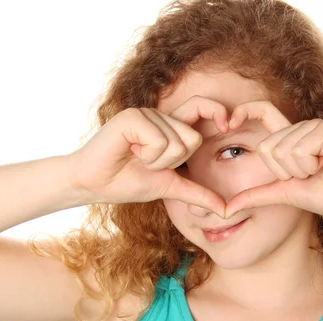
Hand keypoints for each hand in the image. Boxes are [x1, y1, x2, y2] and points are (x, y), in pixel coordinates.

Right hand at [67, 96, 228, 215]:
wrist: (94, 185)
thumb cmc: (127, 182)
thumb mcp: (170, 187)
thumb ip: (198, 193)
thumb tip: (226, 210)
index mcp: (171, 127)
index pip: (203, 108)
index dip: (219, 112)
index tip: (228, 127)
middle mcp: (161, 115)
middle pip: (194, 139)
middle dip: (174, 162)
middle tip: (148, 161)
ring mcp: (146, 114)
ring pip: (177, 143)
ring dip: (157, 162)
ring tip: (135, 158)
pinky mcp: (132, 117)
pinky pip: (159, 141)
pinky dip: (146, 156)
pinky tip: (128, 153)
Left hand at [224, 101, 322, 221]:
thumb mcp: (284, 193)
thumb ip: (256, 195)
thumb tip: (226, 209)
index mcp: (291, 137)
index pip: (262, 111)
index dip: (244, 112)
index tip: (227, 124)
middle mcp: (302, 127)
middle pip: (267, 147)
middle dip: (285, 172)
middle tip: (309, 174)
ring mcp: (315, 125)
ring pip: (282, 150)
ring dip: (300, 171)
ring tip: (320, 171)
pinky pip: (299, 150)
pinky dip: (309, 166)